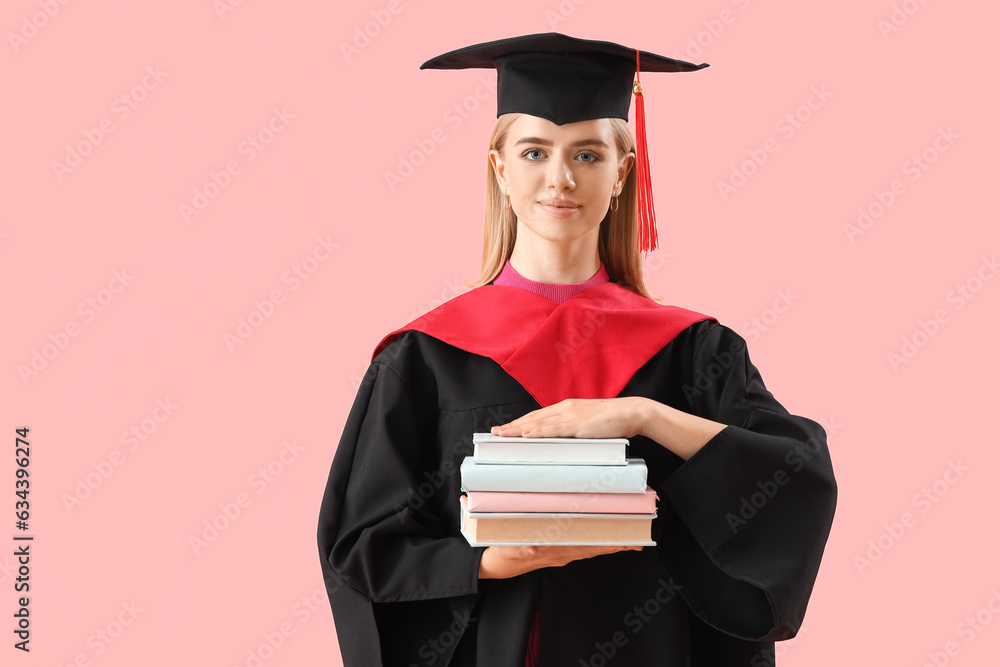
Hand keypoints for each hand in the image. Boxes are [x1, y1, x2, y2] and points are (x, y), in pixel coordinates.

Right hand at [478, 543, 643, 578]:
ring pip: (590, 547)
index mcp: (556, 551)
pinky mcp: (555, 551)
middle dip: (617, 543)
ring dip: (608, 543)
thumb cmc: (503, 554)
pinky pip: (580, 547)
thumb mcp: (509, 550)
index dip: (608, 542)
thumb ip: (522, 548)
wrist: (494, 565)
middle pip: (595, 547)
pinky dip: (594, 543)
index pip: (589, 546)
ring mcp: (560, 553)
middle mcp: (562, 553)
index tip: (627, 539)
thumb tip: (533, 546)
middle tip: (638, 540)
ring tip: (626, 540)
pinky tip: (599, 539)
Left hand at [490, 397, 647, 438]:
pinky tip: (527, 434)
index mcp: (567, 407)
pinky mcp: (579, 424)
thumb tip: (560, 441)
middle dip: (513, 426)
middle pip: (533, 418)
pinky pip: (555, 429)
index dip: (520, 422)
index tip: (505, 428)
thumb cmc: (613, 420)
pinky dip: (539, 432)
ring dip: (518, 429)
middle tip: (494, 433)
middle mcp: (565, 408)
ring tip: (502, 434)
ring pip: (539, 423)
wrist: (632, 412)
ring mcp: (571, 415)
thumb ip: (572, 429)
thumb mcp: (587, 423)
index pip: (537, 416)